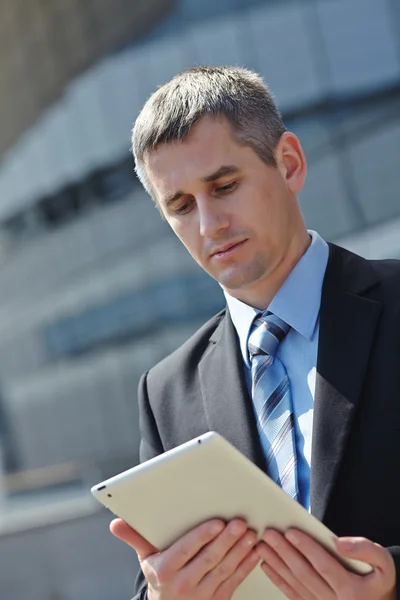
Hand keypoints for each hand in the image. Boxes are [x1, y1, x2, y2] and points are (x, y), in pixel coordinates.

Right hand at [110, 518, 258, 598]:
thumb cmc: (159, 578)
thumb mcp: (145, 559)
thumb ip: (135, 538)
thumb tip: (115, 524)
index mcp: (165, 571)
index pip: (185, 551)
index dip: (202, 537)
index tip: (216, 523)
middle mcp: (184, 584)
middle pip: (209, 559)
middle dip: (227, 540)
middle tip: (239, 523)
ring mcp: (203, 595)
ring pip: (225, 570)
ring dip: (240, 551)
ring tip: (250, 534)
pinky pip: (235, 581)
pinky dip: (246, 566)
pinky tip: (254, 552)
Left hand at [256, 528, 395, 599]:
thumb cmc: (378, 581)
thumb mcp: (384, 564)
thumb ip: (366, 550)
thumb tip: (339, 543)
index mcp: (351, 591)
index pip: (324, 565)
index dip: (306, 547)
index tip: (291, 531)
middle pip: (304, 573)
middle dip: (284, 551)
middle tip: (269, 534)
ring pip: (295, 583)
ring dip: (276, 564)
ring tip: (262, 546)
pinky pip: (293, 594)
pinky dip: (278, 580)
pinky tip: (267, 566)